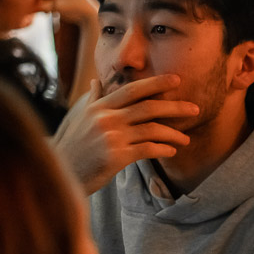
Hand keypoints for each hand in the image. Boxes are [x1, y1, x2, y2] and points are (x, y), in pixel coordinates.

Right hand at [52, 75, 197, 193]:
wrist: (59, 173)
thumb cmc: (72, 146)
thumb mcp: (79, 119)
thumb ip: (93, 101)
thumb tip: (97, 81)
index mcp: (98, 107)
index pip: (132, 90)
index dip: (156, 83)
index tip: (177, 80)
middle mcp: (105, 118)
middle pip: (148, 107)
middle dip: (175, 107)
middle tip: (195, 109)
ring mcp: (111, 137)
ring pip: (152, 129)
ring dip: (173, 134)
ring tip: (185, 139)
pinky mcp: (116, 156)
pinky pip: (148, 149)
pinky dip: (163, 149)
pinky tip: (171, 151)